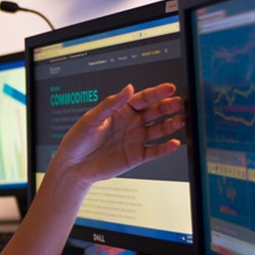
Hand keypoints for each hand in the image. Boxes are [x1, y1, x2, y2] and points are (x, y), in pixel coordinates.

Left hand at [50, 83, 183, 185]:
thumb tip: (128, 88)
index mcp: (121, 111)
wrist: (73, 166)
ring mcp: (135, 139)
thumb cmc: (78, 140)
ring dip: (170, 125)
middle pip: (155, 112)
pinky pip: (154, 151)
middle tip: (180, 103)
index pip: (143, 99)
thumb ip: (111, 104)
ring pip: (158, 130)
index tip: (169, 88)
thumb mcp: (91, 118)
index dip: (157, 93)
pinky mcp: (136, 156)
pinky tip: (173, 143)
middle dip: (168, 107)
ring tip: (181, 120)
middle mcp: (131, 123)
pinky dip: (165, 148)